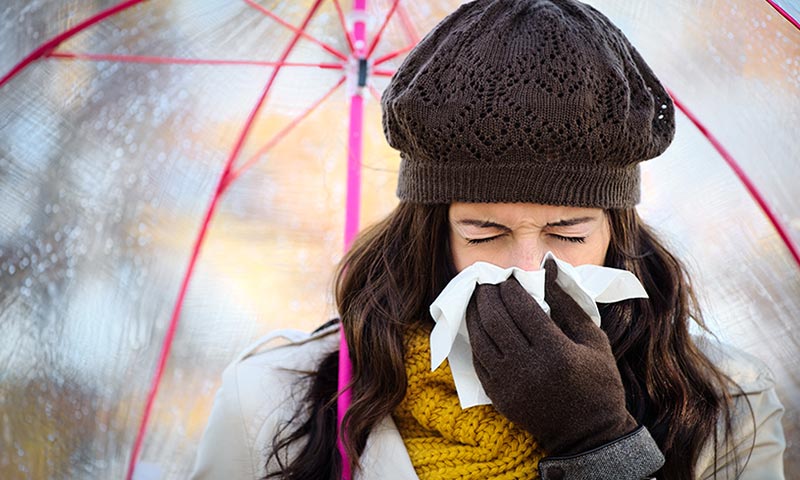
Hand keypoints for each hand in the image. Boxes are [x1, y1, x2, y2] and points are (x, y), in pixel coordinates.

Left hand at [465, 259, 636, 455]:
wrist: (588, 435)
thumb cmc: (598, 382)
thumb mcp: (593, 340)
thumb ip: (567, 302)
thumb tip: (547, 268)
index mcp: (556, 352)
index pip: (522, 309)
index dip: (510, 288)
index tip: (508, 277)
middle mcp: (529, 368)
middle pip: (496, 321)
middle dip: (487, 296)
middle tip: (486, 282)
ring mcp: (510, 385)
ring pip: (480, 340)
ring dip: (475, 314)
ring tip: (477, 299)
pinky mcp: (499, 397)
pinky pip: (478, 362)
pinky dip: (475, 340)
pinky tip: (477, 326)